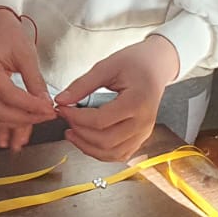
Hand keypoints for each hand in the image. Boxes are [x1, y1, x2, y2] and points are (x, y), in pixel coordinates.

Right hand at [0, 10, 55, 149]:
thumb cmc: (8, 34)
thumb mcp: (26, 54)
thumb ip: (35, 81)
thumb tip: (45, 104)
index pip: (10, 96)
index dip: (32, 106)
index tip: (50, 110)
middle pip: (1, 111)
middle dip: (26, 119)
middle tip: (47, 117)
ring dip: (16, 126)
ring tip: (33, 132)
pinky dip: (3, 126)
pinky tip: (9, 137)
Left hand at [54, 35, 179, 161]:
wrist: (156, 66)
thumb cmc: (135, 62)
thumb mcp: (107, 67)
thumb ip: (82, 84)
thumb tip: (61, 100)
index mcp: (137, 102)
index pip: (100, 121)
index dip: (75, 117)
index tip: (62, 108)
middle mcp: (144, 122)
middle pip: (105, 141)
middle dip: (79, 132)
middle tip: (65, 118)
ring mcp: (144, 133)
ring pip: (111, 153)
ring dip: (87, 146)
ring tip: (71, 131)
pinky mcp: (141, 138)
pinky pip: (119, 154)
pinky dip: (100, 152)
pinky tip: (87, 139)